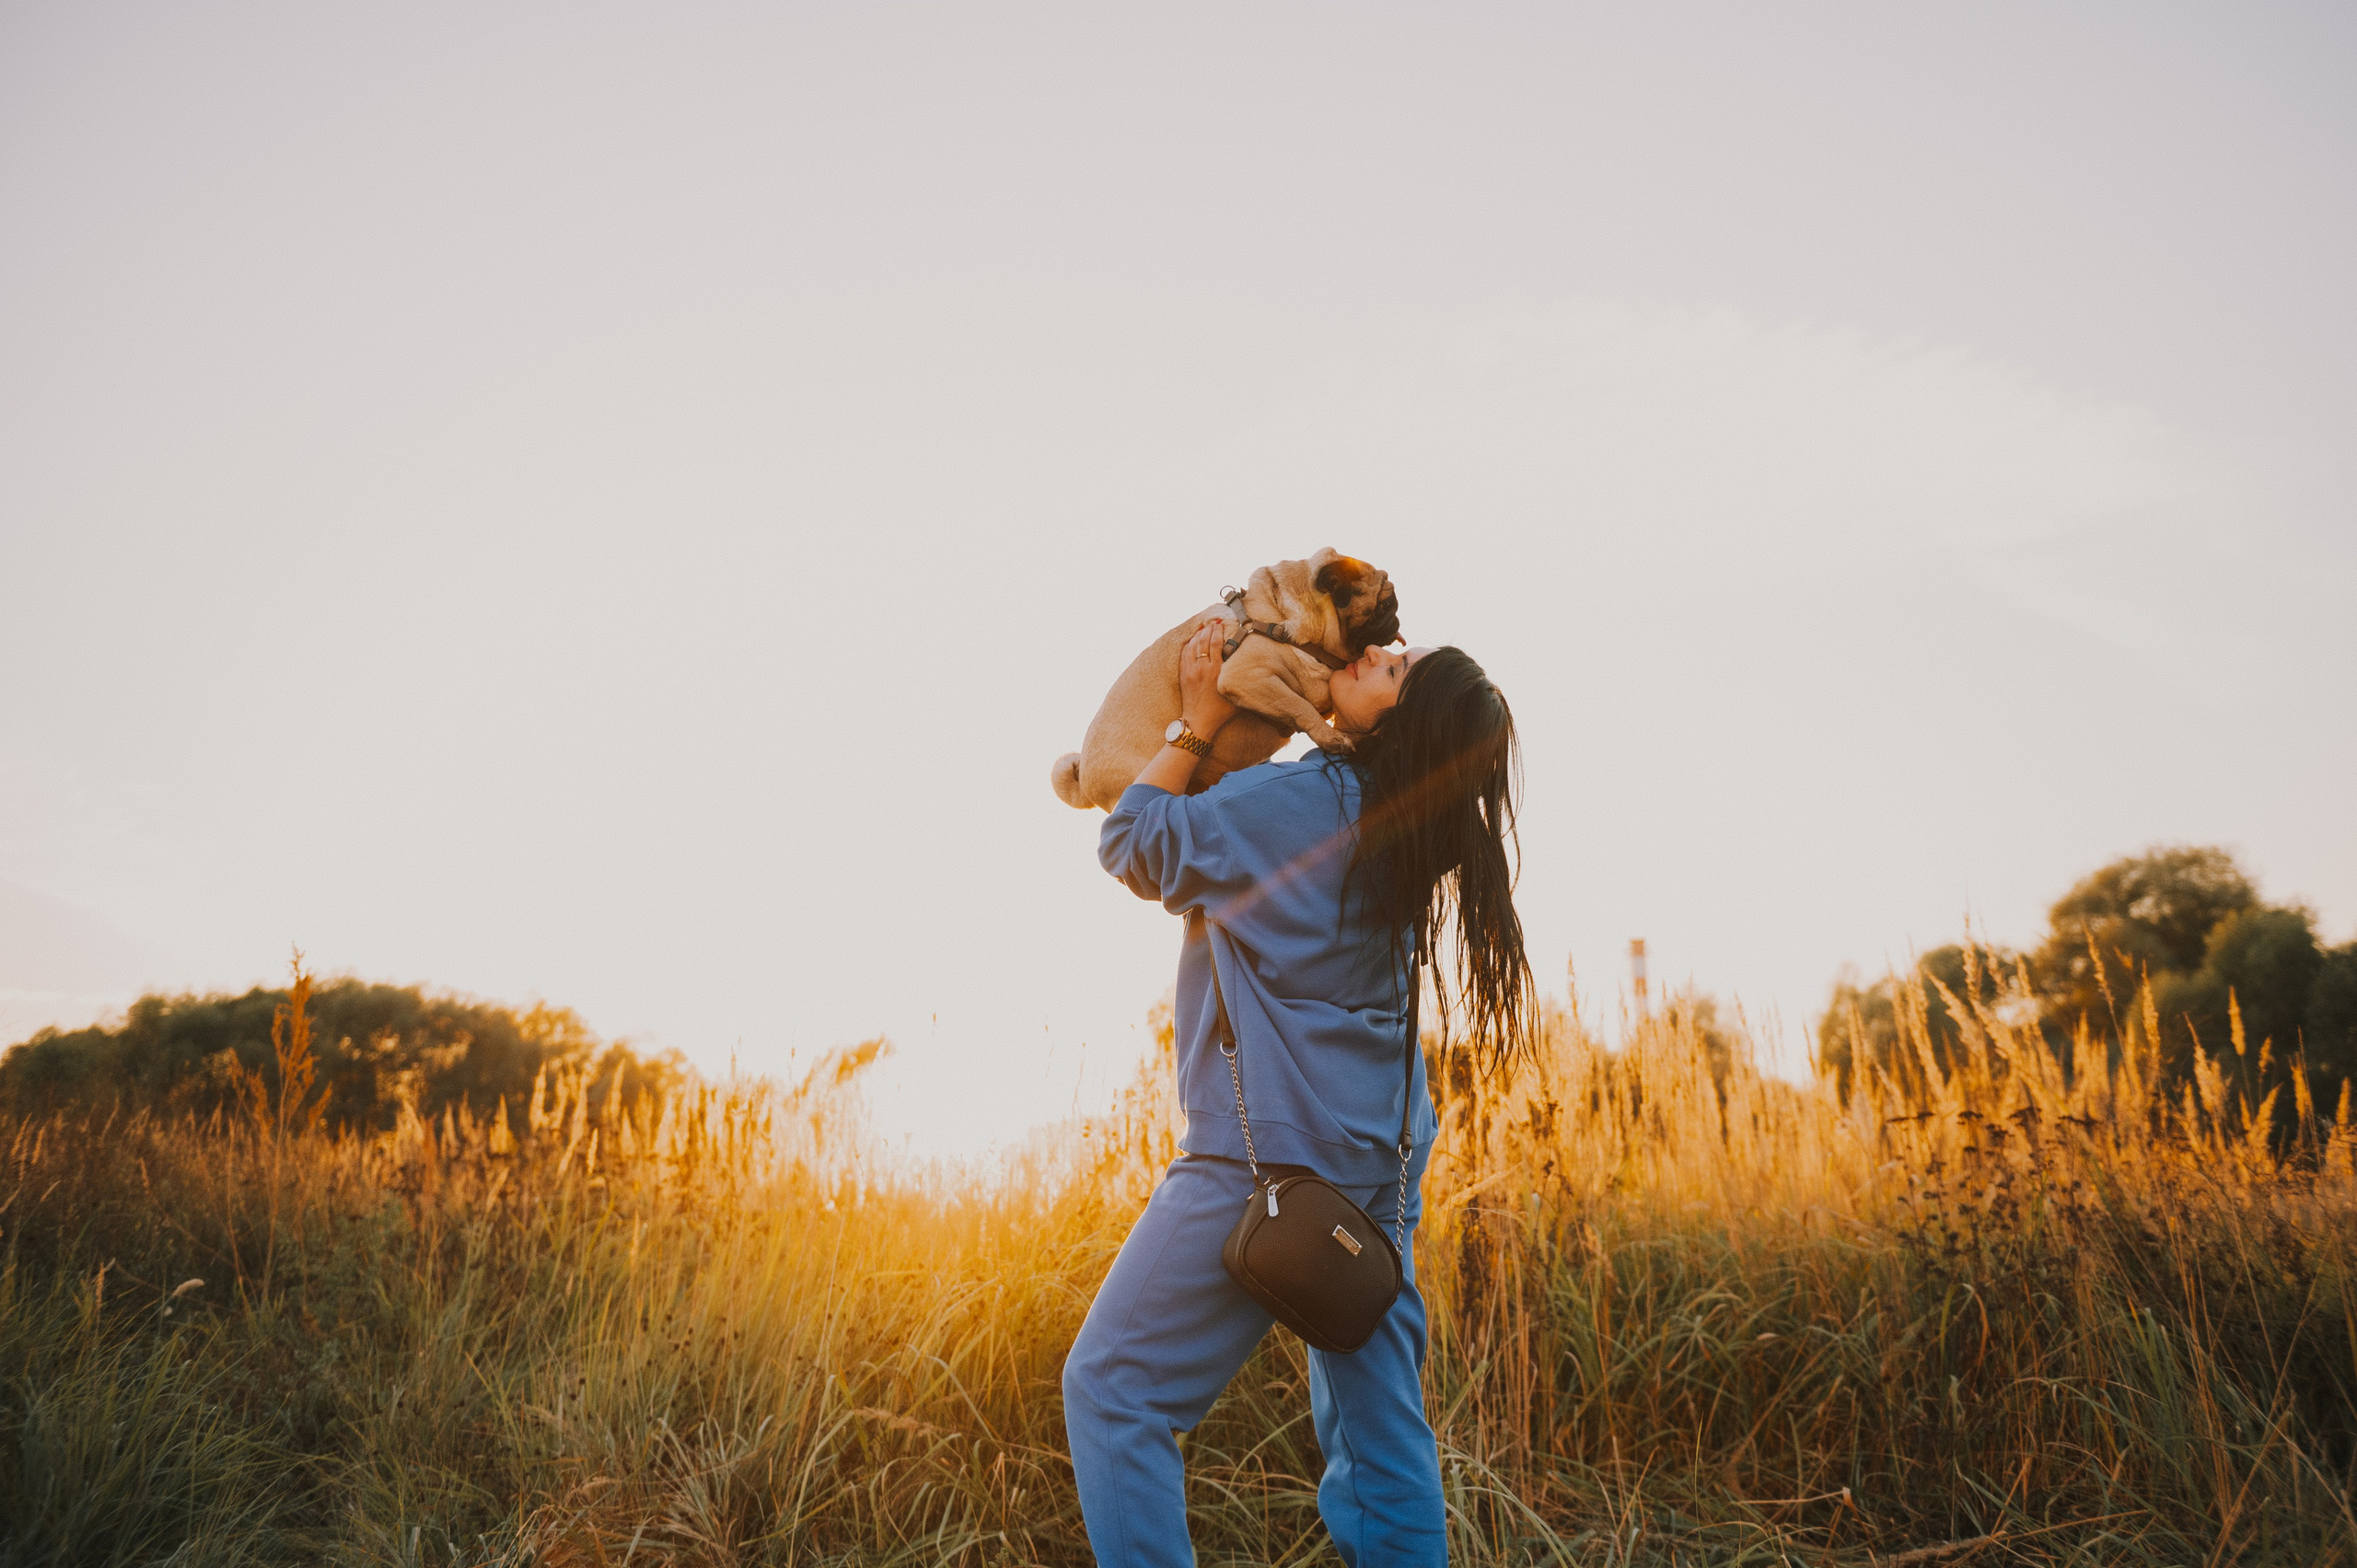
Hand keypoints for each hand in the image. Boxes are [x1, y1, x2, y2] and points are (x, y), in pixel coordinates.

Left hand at [1178, 620, 1237, 738]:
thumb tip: (1252, 668)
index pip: (1215, 643)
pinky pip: (1184, 653)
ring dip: (1198, 634)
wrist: (1199, 723)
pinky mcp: (1184, 675)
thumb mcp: (1236, 695)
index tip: (1221, 623)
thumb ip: (1240, 680)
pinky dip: (1188, 644)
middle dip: (1209, 628)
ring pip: (1192, 645)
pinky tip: (1192, 639)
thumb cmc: (1220, 712)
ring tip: (1204, 627)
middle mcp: (1202, 668)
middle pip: (1203, 641)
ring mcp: (1190, 671)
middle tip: (1214, 621)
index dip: (1218, 631)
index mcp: (1216, 671)